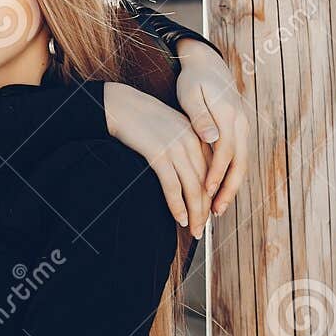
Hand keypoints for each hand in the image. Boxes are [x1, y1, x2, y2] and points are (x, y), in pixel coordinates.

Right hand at [102, 81, 211, 237]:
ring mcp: (176, 148)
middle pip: (206, 183)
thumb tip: (192, 176)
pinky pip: (173, 186)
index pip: (214, 172)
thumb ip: (187, 148)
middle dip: (205, 210)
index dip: (213, 196)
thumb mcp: (173, 131)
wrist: (121, 106)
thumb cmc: (144, 121)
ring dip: (195, 213)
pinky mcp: (159, 154)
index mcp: (199, 136)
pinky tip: (180, 218)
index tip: (209, 213)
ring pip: (193, 188)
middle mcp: (192, 142)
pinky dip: (177, 205)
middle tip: (202, 229)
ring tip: (193, 230)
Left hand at [174, 38, 250, 216]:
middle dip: (228, 189)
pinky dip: (230, 176)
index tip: (205, 192)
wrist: (207, 65)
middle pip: (240, 162)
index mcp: (228, 114)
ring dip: (231, 186)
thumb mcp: (191, 95)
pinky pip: (238, 157)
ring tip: (218, 208)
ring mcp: (243, 126)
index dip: (216, 173)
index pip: (226, 151)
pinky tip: (219, 190)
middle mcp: (241, 122)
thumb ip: (200, 117)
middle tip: (215, 211)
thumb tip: (212, 138)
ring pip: (242, 162)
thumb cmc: (193, 81)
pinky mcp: (239, 130)